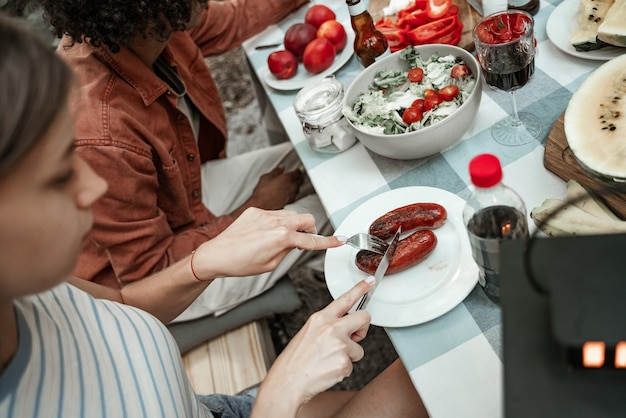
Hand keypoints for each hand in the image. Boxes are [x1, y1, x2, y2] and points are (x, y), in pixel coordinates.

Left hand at [192, 207, 343, 278]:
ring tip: (278, 239)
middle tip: (303, 240)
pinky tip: (263, 234)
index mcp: (282, 238)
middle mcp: (276, 222)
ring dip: (292, 225)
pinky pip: (274, 213)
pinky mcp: (255, 211)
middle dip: (310, 229)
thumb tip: (295, 243)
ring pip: (291, 215)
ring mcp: (265, 213)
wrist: (217, 254)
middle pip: (307, 219)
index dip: (328, 242)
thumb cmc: (241, 263)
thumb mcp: (271, 264)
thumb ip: (288, 251)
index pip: (312, 240)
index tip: (340, 240)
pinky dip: (276, 223)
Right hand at [233, 165, 303, 215]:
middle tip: (297, 175)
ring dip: (296, 185)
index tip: (297, 169)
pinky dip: (293, 192)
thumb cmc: (262, 193)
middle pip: (300, 180)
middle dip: (299, 177)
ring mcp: (292, 195)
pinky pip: (294, 195)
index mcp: (287, 178)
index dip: (298, 170)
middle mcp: (292, 186)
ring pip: (298, 188)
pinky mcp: (290, 201)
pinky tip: (289, 191)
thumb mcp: (266, 177)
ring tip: (293, 183)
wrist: (261, 207)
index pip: (298, 172)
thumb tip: (281, 167)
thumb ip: (276, 171)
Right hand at [255, 278, 373, 414]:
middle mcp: (331, 328)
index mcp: (320, 318)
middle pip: (364, 317)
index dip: (360, 288)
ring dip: (349, 355)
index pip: (345, 299)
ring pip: (359, 348)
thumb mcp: (308, 332)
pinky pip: (353, 365)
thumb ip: (328, 325)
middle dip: (362, 328)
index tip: (370, 281)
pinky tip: (328, 369)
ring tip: (329, 360)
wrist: (287, 383)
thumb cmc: (295, 360)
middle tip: (353, 337)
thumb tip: (345, 325)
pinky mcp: (344, 362)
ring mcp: (339, 345)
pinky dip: (343, 369)